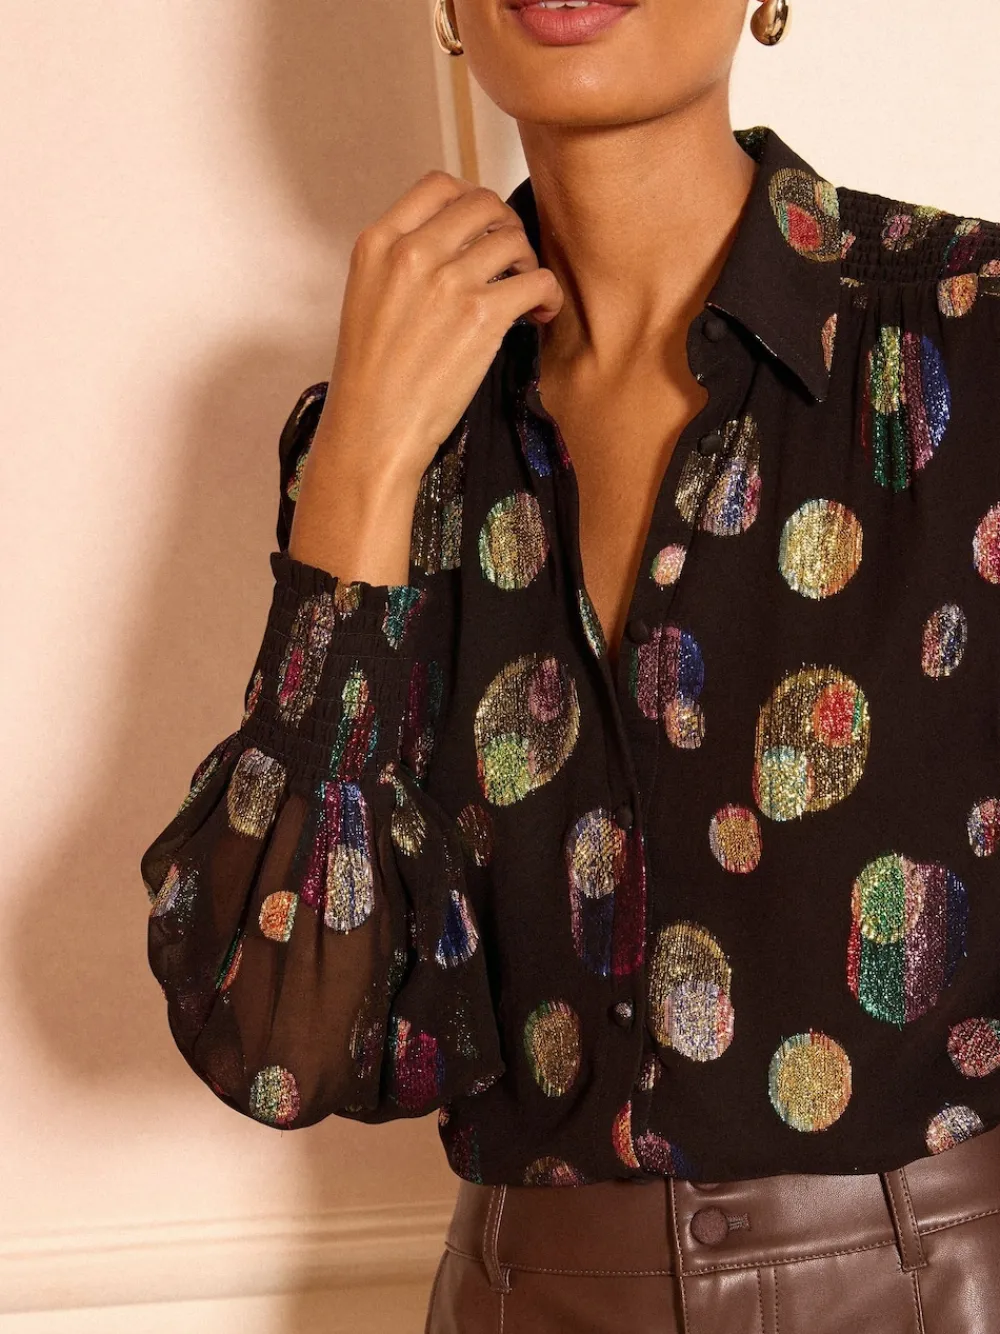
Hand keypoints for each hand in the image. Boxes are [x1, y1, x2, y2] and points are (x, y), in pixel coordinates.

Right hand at [314, 169, 563, 488]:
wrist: (373, 429)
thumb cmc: (371, 378)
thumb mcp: (367, 298)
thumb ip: (401, 263)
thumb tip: (454, 245)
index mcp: (378, 242)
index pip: (438, 186)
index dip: (471, 199)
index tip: (483, 227)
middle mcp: (412, 253)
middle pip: (483, 203)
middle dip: (506, 227)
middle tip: (510, 261)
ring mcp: (448, 282)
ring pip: (514, 239)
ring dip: (528, 262)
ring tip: (523, 294)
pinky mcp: (481, 316)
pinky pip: (538, 280)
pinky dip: (548, 295)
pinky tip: (538, 314)